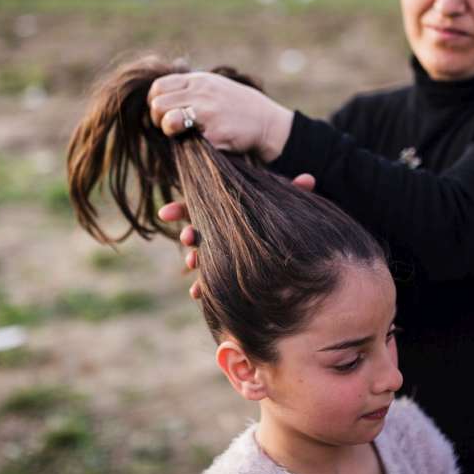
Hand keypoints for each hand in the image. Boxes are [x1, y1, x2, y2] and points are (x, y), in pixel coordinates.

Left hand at [148, 71, 293, 162]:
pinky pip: (190, 142)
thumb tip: (158, 93)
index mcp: (198, 81)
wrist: (266, 123)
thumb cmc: (236, 106)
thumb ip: (189, 86)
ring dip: (169, 131)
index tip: (164, 113)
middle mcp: (201, 94)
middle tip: (170, 128)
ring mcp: (209, 114)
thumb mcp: (213, 85)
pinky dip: (192, 146)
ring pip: (169, 121)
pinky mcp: (216, 134)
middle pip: (158, 105)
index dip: (155, 102)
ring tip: (181, 135)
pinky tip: (204, 143)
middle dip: (158, 120)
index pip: (159, 87)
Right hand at [158, 174, 316, 299]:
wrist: (296, 248)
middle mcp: (220, 231)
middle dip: (190, 235)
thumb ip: (295, 192)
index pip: (199, 205)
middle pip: (197, 231)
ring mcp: (223, 253)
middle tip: (188, 238)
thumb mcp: (288, 203)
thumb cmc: (285, 217)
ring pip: (203, 256)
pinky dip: (203, 286)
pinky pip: (212, 280)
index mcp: (227, 209)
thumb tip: (308, 179)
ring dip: (196, 260)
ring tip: (194, 262)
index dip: (181, 209)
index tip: (165, 213)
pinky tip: (197, 293)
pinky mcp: (228, 274)